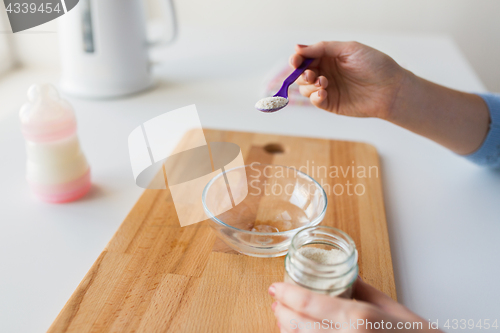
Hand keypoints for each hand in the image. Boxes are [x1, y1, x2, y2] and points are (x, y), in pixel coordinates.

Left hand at [268, 277, 442, 331]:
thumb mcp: (390, 306)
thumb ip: (360, 289)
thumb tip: (344, 277)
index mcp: (357, 319)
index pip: (307, 303)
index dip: (285, 294)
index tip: (274, 286)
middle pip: (297, 326)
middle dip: (281, 312)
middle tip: (275, 300)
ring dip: (287, 329)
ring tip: (282, 316)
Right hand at [291, 41, 406, 118]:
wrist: (391, 89)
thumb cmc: (375, 65)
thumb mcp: (349, 49)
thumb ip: (322, 48)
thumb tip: (298, 48)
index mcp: (329, 57)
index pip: (305, 58)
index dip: (297, 59)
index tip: (295, 61)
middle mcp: (326, 73)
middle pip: (302, 74)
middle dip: (302, 74)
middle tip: (312, 74)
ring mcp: (328, 89)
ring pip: (305, 88)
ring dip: (309, 85)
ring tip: (324, 83)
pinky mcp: (331, 104)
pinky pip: (315, 101)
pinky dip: (315, 97)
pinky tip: (323, 93)